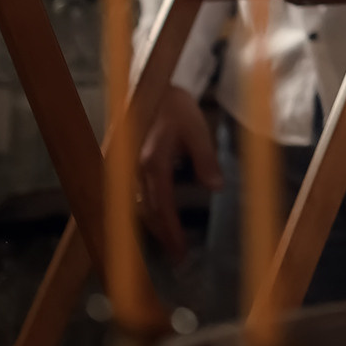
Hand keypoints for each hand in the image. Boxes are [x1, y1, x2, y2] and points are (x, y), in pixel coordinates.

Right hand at [138, 86, 221, 260]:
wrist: (150, 86)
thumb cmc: (176, 107)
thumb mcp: (197, 129)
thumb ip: (205, 159)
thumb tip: (216, 188)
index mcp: (153, 162)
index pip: (162, 205)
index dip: (171, 231)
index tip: (181, 252)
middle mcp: (135, 169)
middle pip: (147, 212)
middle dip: (162, 236)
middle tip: (178, 259)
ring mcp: (129, 168)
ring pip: (140, 206)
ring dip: (155, 226)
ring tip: (171, 245)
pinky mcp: (129, 166)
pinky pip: (137, 196)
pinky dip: (149, 211)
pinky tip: (160, 220)